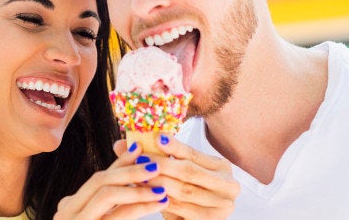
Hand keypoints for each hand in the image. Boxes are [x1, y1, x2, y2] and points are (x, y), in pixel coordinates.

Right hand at [55, 142, 168, 219]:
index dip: (121, 163)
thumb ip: (114, 201)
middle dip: (130, 170)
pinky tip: (159, 203)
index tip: (140, 148)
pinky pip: (116, 215)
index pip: (98, 179)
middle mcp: (66, 211)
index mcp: (70, 206)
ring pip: (107, 195)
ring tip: (162, 186)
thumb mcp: (103, 219)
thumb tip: (133, 173)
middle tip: (156, 164)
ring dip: (138, 188)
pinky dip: (140, 207)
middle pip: (100, 181)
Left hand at [114, 136, 239, 218]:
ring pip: (185, 191)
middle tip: (139, 160)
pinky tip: (148, 197)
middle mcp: (229, 185)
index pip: (194, 154)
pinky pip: (183, 210)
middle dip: (162, 165)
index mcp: (222, 167)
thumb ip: (155, 156)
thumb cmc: (182, 192)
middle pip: (190, 171)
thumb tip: (119, 143)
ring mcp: (223, 206)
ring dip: (159, 183)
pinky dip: (163, 202)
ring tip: (138, 177)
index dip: (174, 146)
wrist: (194, 219)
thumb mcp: (174, 172)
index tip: (155, 138)